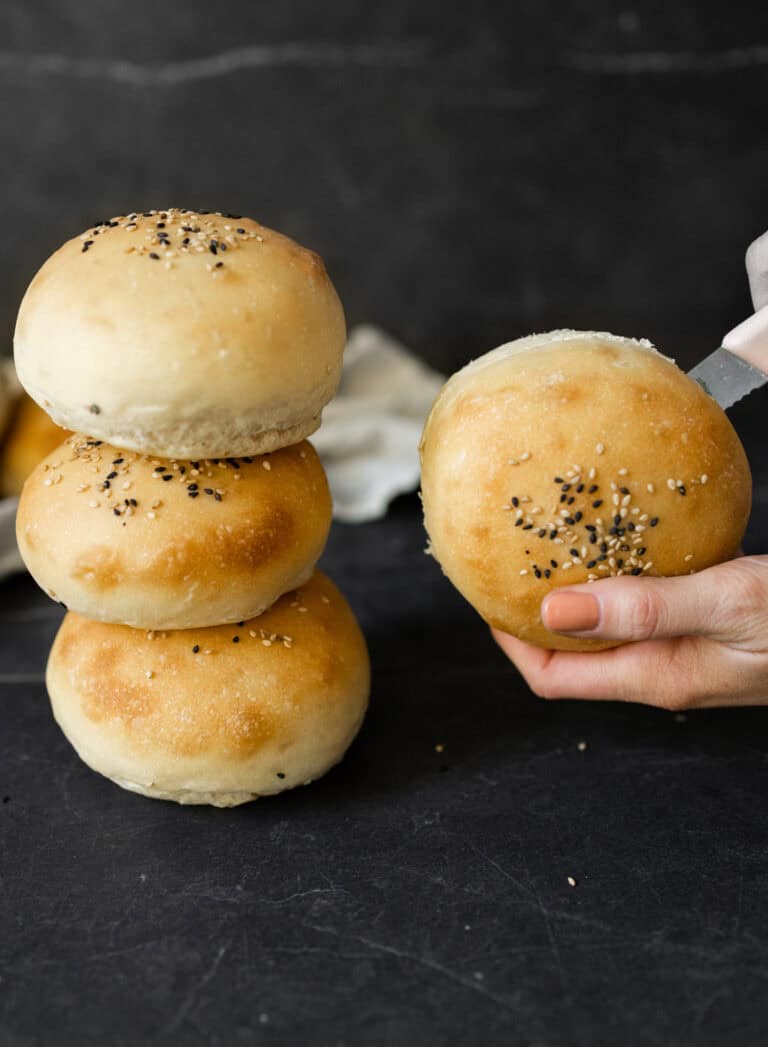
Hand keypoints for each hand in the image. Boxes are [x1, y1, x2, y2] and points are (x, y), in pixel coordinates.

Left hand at [492, 556, 767, 709]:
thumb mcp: (726, 605)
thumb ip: (646, 609)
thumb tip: (554, 612)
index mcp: (658, 675)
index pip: (555, 678)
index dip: (513, 643)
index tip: (489, 597)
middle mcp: (665, 666)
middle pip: (575, 650)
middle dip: (538, 609)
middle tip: (514, 555)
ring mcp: (689, 644)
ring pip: (613, 620)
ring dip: (584, 583)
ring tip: (559, 535)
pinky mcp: (712, 619)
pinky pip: (651, 595)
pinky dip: (631, 564)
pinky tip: (632, 524)